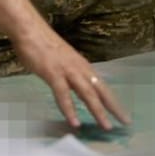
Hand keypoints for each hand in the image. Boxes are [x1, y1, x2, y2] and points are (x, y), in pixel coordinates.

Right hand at [11, 24, 130, 129]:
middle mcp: (79, 68)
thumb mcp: (62, 61)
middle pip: (100, 91)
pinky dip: (70, 109)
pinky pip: (63, 94)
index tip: (123, 115)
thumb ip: (70, 74)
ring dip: (97, 111)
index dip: (113, 101)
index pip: (102, 87)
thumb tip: (73, 87)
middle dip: (114, 108)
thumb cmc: (42, 44)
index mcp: (82, 66)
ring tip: (106, 126)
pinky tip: (75, 122)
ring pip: (87, 93)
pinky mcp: (53, 73)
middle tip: (125, 123)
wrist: (29, 29)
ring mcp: (67, 70)